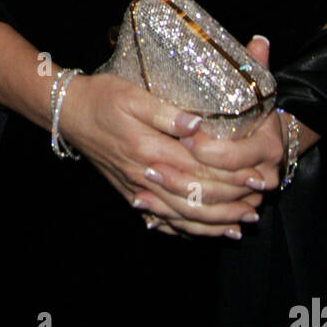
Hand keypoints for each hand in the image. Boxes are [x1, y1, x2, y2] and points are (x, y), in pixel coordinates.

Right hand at [59, 71, 258, 233]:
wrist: (68, 113)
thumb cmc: (101, 97)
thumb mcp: (132, 94)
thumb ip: (165, 112)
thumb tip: (197, 125)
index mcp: (150, 149)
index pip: (199, 170)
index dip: (230, 177)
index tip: (256, 176)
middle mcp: (146, 175)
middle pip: (195, 198)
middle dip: (230, 203)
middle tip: (258, 203)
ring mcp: (138, 189)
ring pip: (181, 215)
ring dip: (213, 222)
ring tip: (241, 223)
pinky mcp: (130, 193)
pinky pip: (161, 220)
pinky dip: (184, 230)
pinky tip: (201, 232)